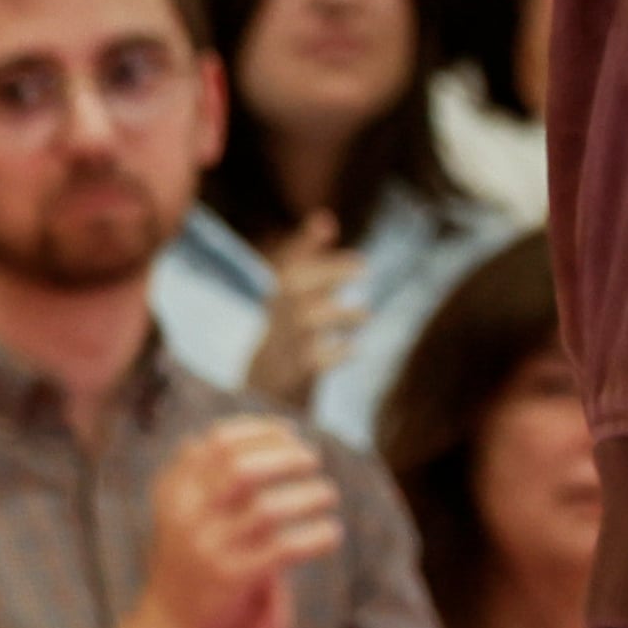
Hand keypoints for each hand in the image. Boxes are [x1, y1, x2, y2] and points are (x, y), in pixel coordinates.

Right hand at [141, 417, 342, 627]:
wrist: (172, 622)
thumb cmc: (196, 551)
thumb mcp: (189, 507)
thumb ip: (217, 470)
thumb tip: (279, 429)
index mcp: (174, 491)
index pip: (218, 444)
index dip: (260, 432)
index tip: (290, 433)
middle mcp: (185, 517)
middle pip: (241, 469)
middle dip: (286, 457)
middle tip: (312, 459)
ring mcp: (207, 549)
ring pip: (268, 509)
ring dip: (309, 496)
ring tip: (327, 495)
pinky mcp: (232, 579)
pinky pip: (285, 549)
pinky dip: (317, 536)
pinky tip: (331, 533)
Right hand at [240, 216, 368, 415]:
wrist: (261, 410)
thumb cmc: (290, 349)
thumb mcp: (299, 308)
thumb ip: (311, 264)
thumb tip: (324, 217)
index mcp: (276, 311)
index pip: (284, 271)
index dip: (302, 247)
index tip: (326, 223)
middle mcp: (273, 327)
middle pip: (290, 289)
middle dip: (326, 273)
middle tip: (365, 266)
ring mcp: (278, 354)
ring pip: (301, 323)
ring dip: (338, 313)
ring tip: (366, 314)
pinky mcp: (287, 382)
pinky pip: (308, 362)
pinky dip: (334, 352)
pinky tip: (354, 348)